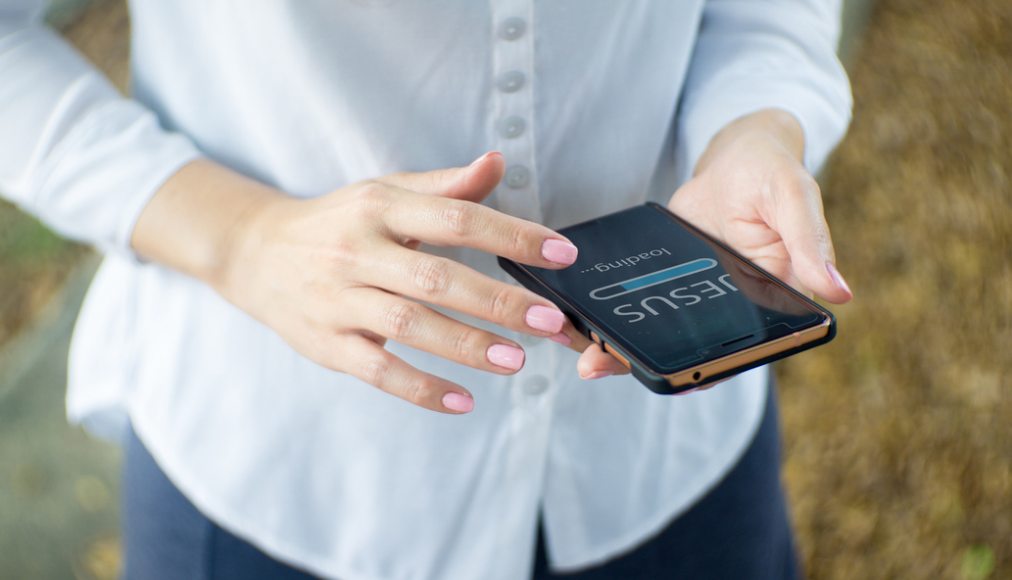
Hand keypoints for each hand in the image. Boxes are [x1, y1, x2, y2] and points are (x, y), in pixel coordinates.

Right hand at [195, 153, 580, 413]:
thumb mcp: (384, 193)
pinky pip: (377, 371)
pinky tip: (463, 401)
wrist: (255, 254)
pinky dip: (421, 388)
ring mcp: (339, 300)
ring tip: (518, 361)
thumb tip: (498, 162)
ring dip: (467, 345)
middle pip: (436, 277)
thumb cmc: (337, 222)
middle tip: (550, 321)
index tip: (561, 254)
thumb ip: (445, 187)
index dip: (511, 236)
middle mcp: (357, 251)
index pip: (455, 218)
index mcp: (379, 207)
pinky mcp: (326, 344)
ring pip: (409, 325)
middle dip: (497, 301)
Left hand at [560, 109, 853, 383]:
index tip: (678, 380)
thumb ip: (809, 241)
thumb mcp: (793, 196)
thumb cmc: (773, 172)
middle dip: (651, 366)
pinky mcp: (668, 283)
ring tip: (585, 359)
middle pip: (696, 350)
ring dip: (624, 349)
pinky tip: (583, 323)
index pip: (746, 347)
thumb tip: (838, 293)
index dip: (712, 368)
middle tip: (598, 367)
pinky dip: (616, 317)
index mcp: (775, 299)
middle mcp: (735, 308)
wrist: (735, 155)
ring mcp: (697, 299)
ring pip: (664, 336)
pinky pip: (644, 308)